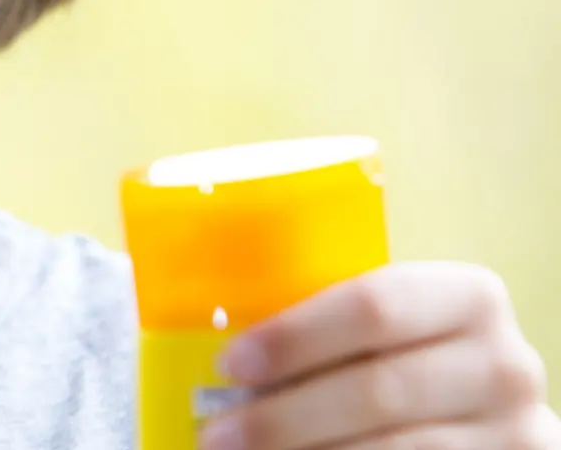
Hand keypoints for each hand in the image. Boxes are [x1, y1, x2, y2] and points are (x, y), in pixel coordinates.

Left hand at [204, 261, 558, 449]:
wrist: (477, 412)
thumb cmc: (405, 356)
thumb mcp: (384, 328)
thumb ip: (326, 321)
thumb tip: (214, 338)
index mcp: (466, 296)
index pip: (373, 306)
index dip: (297, 336)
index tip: (231, 363)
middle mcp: (503, 362)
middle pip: (378, 389)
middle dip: (284, 415)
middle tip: (216, 433)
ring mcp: (514, 429)